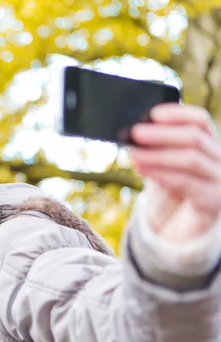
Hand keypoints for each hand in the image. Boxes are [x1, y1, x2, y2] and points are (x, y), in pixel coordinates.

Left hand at [129, 103, 220, 242]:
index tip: (152, 113)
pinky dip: (162, 174)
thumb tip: (130, 135)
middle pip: (195, 138)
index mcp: (209, 145)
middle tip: (134, 132)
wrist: (188, 227)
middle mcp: (220, 159)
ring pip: (191, 159)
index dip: (177, 114)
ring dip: (158, 154)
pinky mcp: (213, 200)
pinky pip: (187, 183)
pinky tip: (143, 169)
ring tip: (133, 153)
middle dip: (162, 133)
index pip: (200, 121)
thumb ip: (155, 149)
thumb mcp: (165, 165)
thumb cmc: (173, 189)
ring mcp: (220, 180)